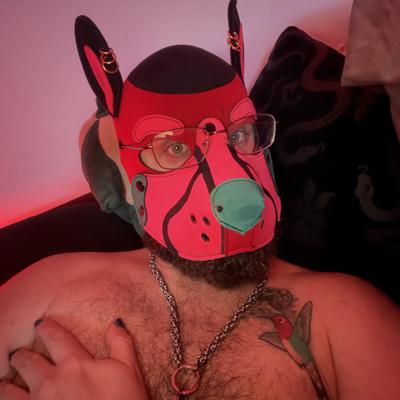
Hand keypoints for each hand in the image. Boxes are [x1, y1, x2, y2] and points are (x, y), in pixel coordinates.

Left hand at [0, 318, 148, 399]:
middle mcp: (51, 382)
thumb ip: (121, 343)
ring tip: (4, 381)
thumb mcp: (128, 369)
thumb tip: (115, 322)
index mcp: (75, 364)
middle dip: (21, 356)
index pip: (56, 338)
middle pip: (27, 362)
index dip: (46, 328)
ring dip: (6, 384)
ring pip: (9, 391)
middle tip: (18, 354)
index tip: (39, 324)